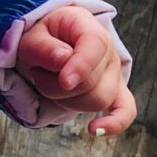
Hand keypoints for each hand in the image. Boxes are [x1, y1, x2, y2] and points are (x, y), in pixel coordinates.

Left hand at [15, 7, 136, 135]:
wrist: (46, 43)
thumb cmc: (40, 38)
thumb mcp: (31, 37)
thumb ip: (44, 47)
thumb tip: (63, 60)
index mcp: (88, 27)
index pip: (95, 46)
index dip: (81, 66)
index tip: (65, 81)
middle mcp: (107, 50)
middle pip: (93, 82)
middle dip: (57, 86)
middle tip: (37, 73)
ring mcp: (113, 73)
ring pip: (98, 101)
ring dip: (65, 100)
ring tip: (48, 83)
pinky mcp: (114, 91)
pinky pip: (126, 110)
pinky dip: (115, 122)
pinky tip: (95, 129)